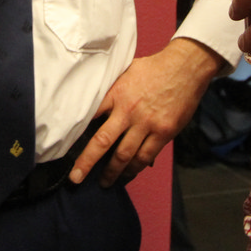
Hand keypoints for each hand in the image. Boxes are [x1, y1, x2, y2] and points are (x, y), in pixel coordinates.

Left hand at [68, 38, 220, 187]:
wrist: (185, 67)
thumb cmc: (154, 68)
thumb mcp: (126, 71)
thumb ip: (111, 88)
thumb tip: (94, 101)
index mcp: (116, 93)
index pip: (90, 115)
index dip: (76, 132)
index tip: (65, 147)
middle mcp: (129, 110)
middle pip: (103, 141)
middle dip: (87, 162)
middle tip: (76, 178)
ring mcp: (147, 123)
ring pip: (124, 155)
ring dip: (113, 172)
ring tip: (104, 182)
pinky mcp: (164, 132)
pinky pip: (146, 156)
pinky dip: (135, 168)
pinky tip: (128, 174)